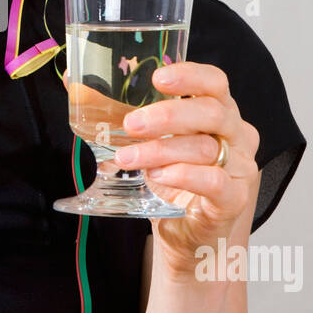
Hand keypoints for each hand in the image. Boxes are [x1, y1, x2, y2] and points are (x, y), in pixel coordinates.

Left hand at [112, 61, 259, 276]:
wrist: (188, 237)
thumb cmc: (171, 183)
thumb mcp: (148, 143)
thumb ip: (119, 112)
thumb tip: (73, 78)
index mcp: (218, 113)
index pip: (215, 82)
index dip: (190, 75)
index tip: (157, 78)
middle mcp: (236, 136)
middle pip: (212, 111)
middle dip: (168, 114)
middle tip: (131, 123)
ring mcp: (240, 168)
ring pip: (206, 148)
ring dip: (160, 150)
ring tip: (127, 159)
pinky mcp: (234, 199)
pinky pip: (215, 181)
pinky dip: (184, 176)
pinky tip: (158, 177)